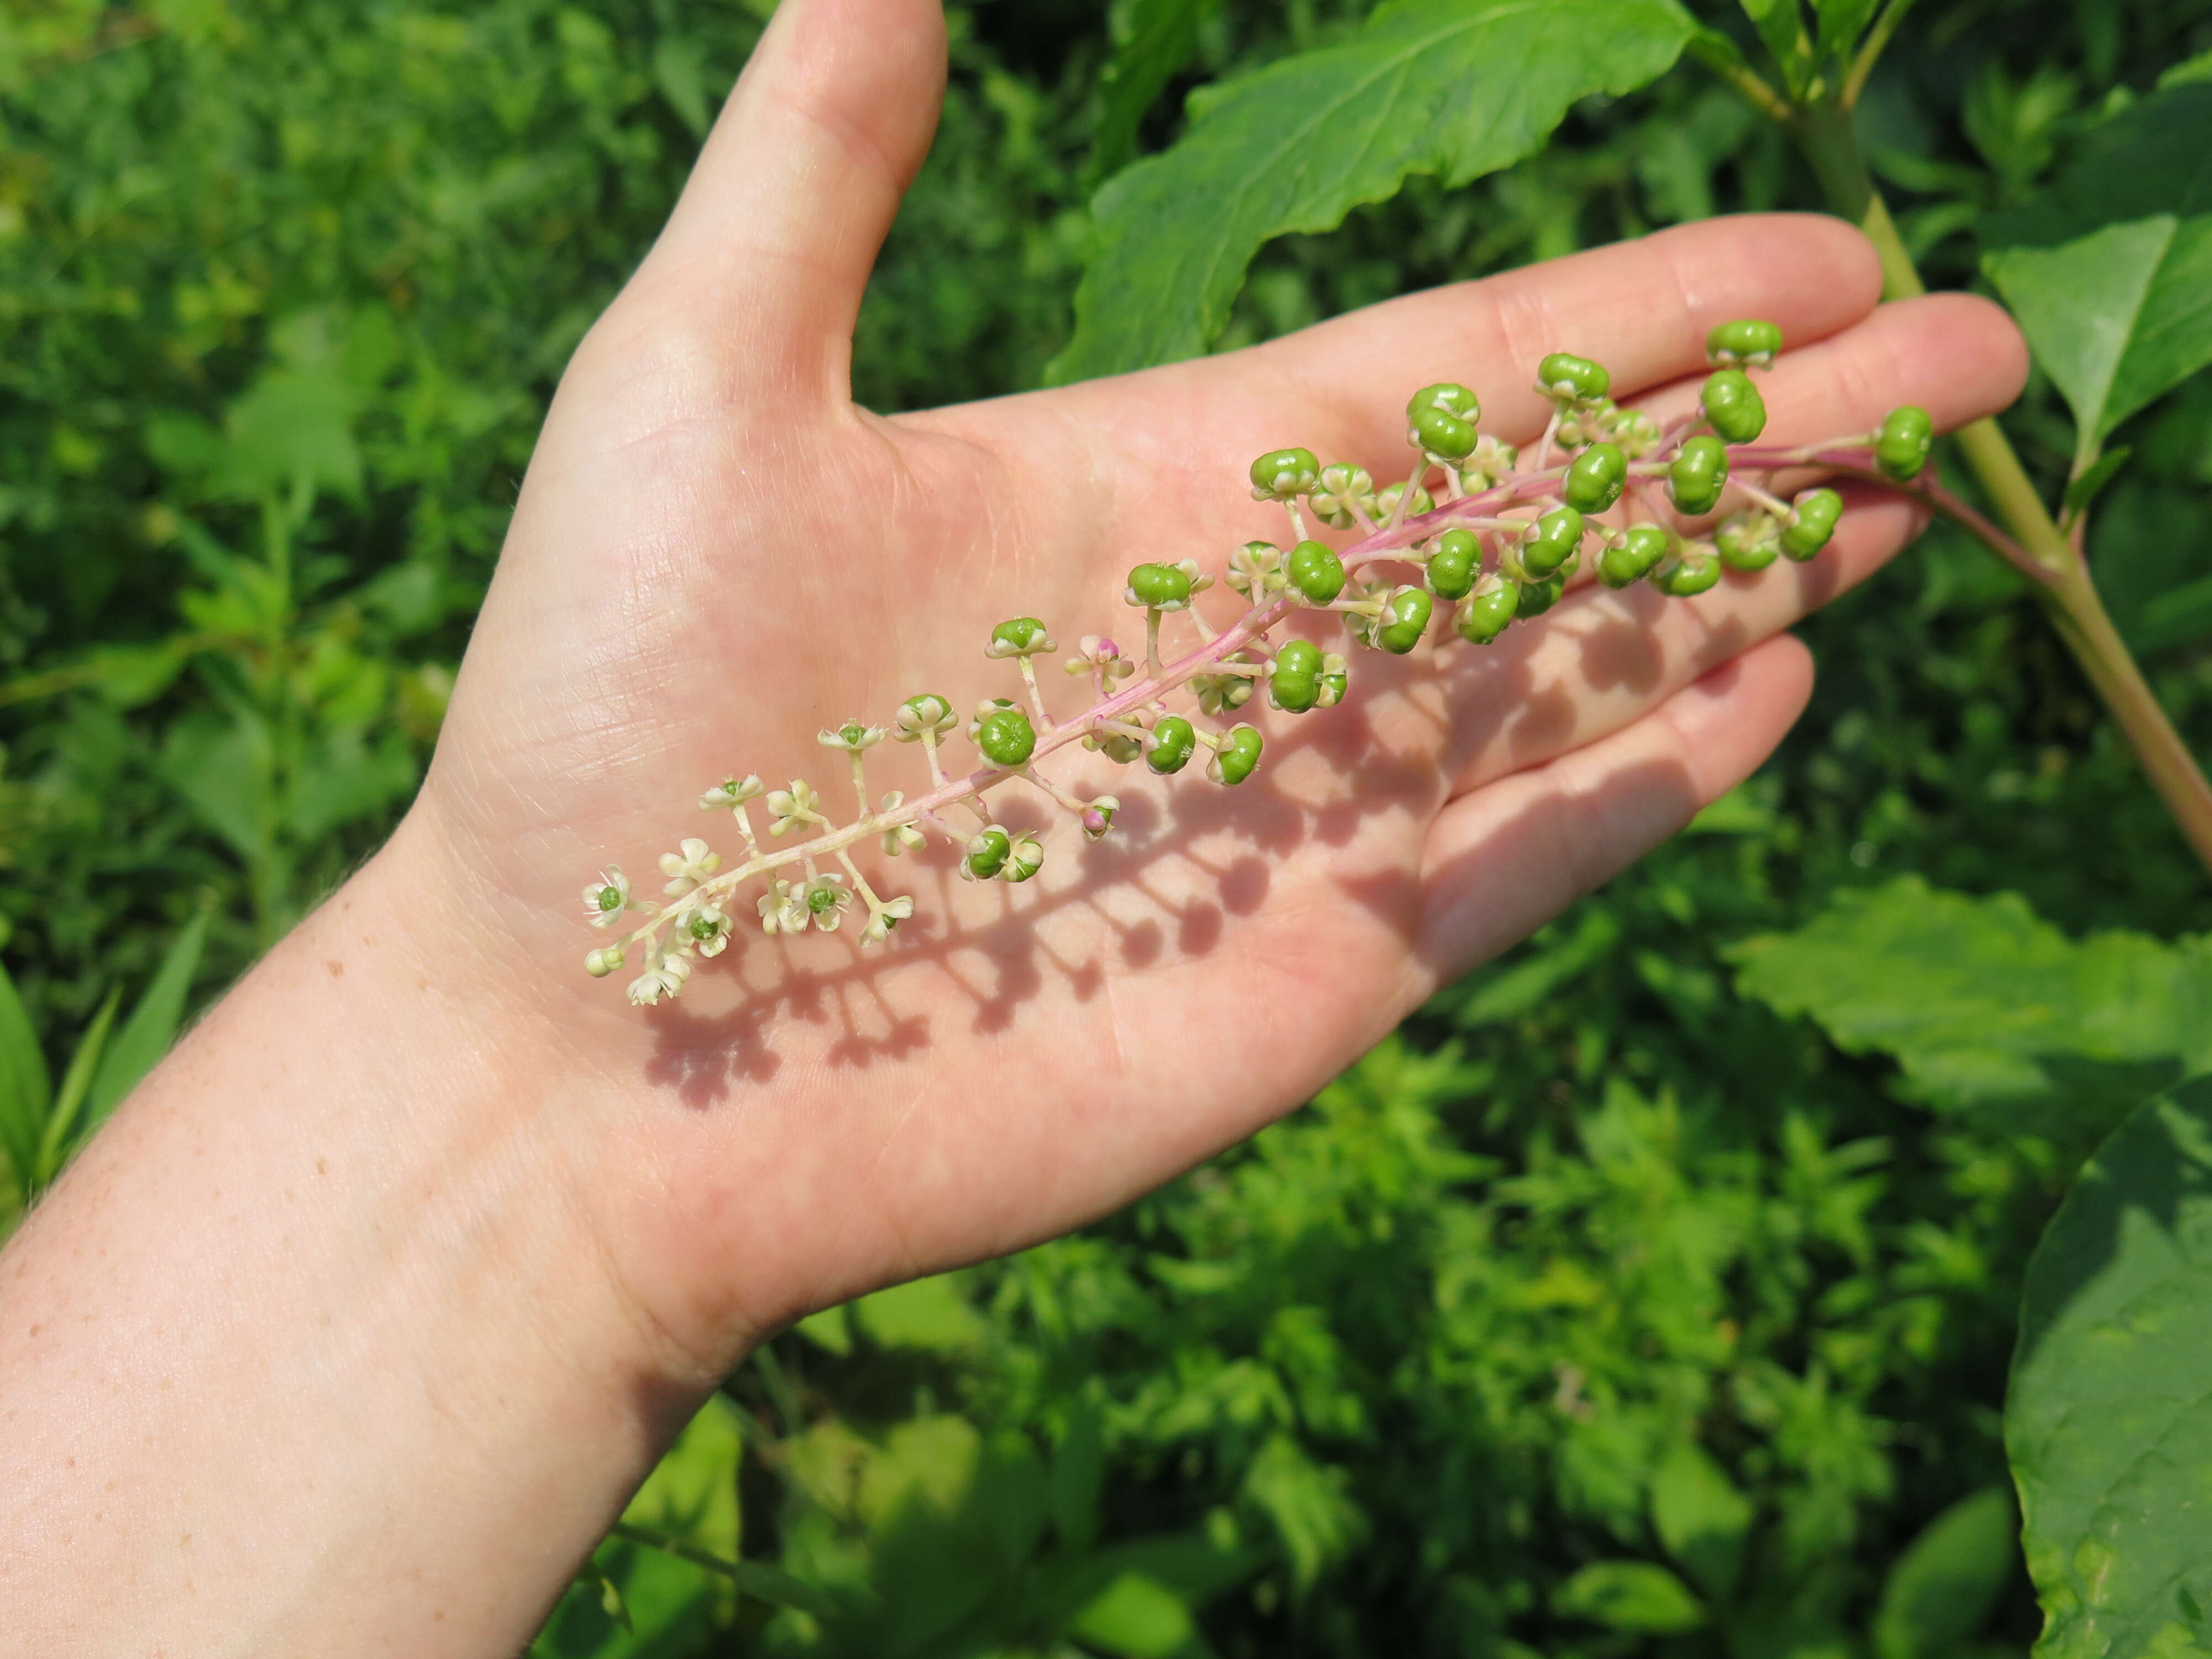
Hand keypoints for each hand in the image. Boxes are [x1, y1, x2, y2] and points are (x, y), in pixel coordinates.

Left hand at [417, 0, 2028, 1370]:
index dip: (1636, 313)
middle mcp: (1251, 639)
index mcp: (1150, 484)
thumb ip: (824, 159)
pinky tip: (1773, 686)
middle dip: (1760, 431)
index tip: (1811, 257)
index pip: (1454, 378)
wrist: (577, 1055)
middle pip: (1558, 509)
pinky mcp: (1310, 975)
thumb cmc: (601, 724)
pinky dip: (1650, 777)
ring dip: (1741, 576)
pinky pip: (1524, 855)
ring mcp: (1294, 813)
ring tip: (1903, 501)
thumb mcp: (692, 386)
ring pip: (1572, 663)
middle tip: (1963, 359)